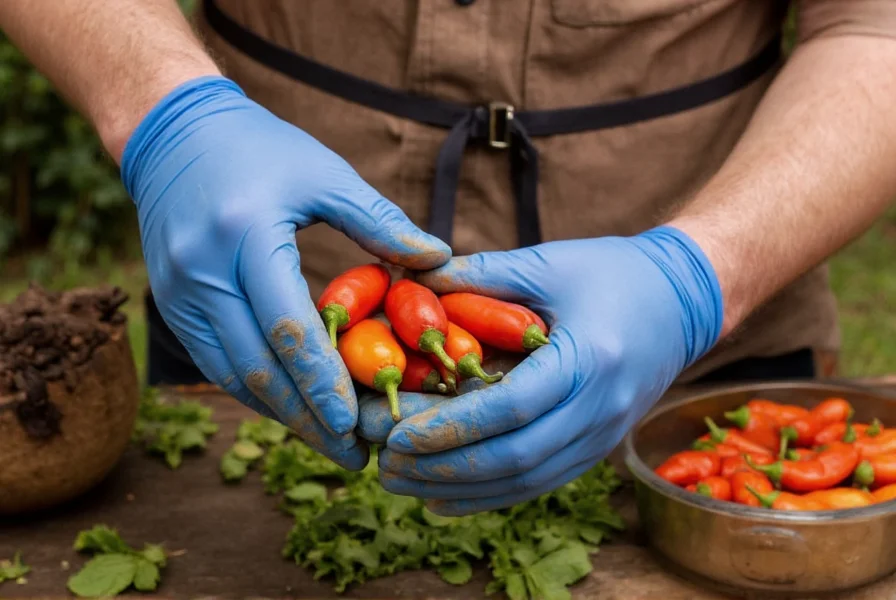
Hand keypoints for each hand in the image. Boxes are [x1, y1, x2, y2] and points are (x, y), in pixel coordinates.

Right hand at [121, 76, 450, 469]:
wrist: (174, 135)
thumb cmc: (261, 148)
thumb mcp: (324, 174)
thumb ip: (379, 221)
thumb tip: (439, 259)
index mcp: (243, 236)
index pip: (286, 327)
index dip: (323, 382)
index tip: (356, 423)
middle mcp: (201, 272)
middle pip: (256, 366)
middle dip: (306, 418)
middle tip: (353, 454)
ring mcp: (178, 294)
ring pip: (232, 375)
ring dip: (282, 415)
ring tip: (330, 444)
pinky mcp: (172, 305)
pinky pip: (216, 362)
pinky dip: (257, 391)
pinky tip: (293, 411)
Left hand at [360, 227, 722, 512]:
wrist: (683, 299)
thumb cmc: (613, 272)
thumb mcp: (547, 263)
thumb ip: (481, 275)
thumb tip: (412, 280)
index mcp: (590, 358)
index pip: (513, 408)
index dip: (452, 426)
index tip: (399, 434)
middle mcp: (603, 407)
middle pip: (516, 456)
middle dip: (445, 468)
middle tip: (387, 466)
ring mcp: (605, 433)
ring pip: (526, 480)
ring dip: (460, 489)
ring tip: (402, 485)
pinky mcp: (599, 446)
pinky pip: (541, 481)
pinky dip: (490, 495)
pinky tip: (445, 498)